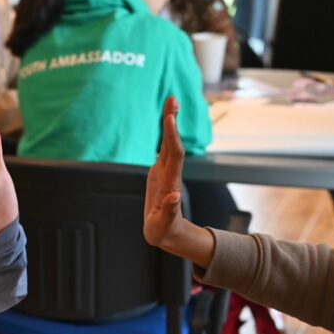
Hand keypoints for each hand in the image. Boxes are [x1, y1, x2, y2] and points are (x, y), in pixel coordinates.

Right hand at [144, 97, 214, 267]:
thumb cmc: (164, 231)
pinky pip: (164, 149)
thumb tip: (173, 197)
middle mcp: (169, 174)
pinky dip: (166, 133)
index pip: (172, 156)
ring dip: (170, 123)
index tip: (169, 119)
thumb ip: (169, 211)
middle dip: (172, 122)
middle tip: (172, 99)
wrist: (170, 233)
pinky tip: (167, 120)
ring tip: (171, 102)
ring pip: (169, 144)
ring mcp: (165, 173)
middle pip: (173, 144)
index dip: (171, 138)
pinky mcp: (160, 173)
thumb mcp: (163, 225)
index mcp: (169, 184)